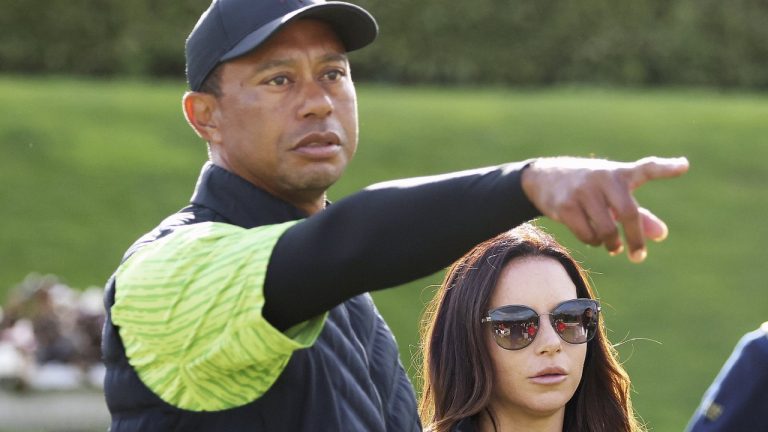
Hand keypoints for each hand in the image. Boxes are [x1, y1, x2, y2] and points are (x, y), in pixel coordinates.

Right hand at [521, 156, 688, 261]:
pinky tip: (592, 237)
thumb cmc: (589, 187)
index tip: (684, 166)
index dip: (666, 168)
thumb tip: (662, 235)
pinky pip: (587, 235)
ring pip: (606, 229)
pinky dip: (593, 241)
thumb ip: (639, 214)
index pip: (646, 168)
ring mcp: (583, 191)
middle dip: (635, 239)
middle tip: (638, 256)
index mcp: (619, 173)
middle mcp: (603, 178)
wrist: (543, 177)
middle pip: (628, 213)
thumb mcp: (613, 195)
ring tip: (610, 244)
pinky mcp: (565, 205)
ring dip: (610, 243)